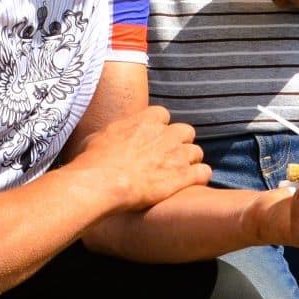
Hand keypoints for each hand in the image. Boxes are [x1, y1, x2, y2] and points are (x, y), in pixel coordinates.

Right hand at [71, 105, 208, 209]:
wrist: (102, 183)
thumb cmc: (93, 161)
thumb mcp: (99, 137)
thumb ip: (115, 133)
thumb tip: (110, 136)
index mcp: (145, 120)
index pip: (162, 115)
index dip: (159, 128)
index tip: (152, 139)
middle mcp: (165, 134)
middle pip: (185, 131)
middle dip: (180, 143)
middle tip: (169, 157)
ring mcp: (177, 154)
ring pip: (196, 152)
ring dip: (190, 161)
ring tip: (180, 173)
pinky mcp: (183, 176)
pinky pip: (204, 172)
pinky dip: (200, 177)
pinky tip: (192, 183)